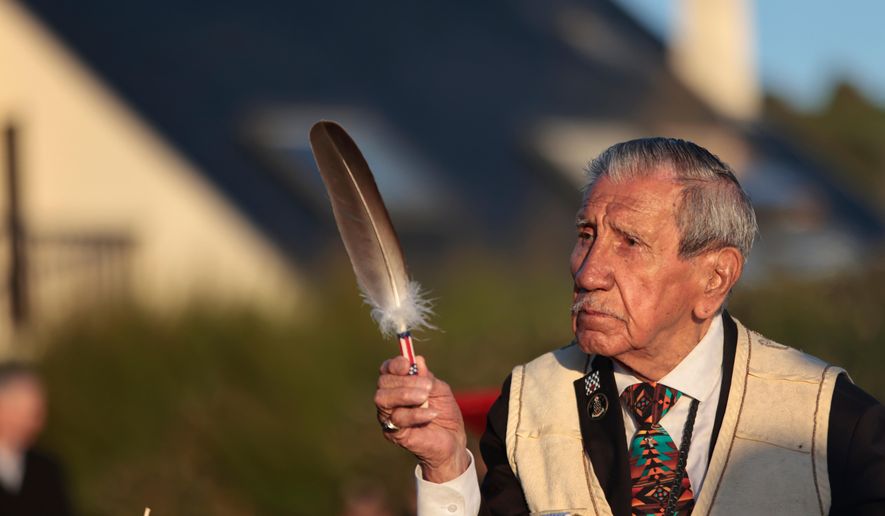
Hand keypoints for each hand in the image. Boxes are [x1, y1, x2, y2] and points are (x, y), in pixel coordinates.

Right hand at [375, 355, 468, 482]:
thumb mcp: (440, 390)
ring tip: (426, 398)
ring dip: (406, 394)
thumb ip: (427, 377)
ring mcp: (389, 416)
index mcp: (399, 386)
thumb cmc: (444, 413)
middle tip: (427, 387)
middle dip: (404, 381)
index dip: (395, 364)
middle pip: (383, 382)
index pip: (387, 370)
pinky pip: (397, 419)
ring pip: (383, 399)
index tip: (408, 365)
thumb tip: (417, 360)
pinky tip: (432, 414)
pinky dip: (416, 414)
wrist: (452, 441)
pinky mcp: (393, 433)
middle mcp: (389, 400)